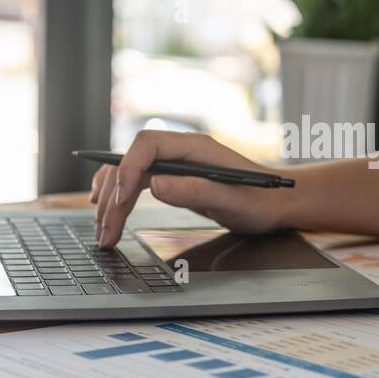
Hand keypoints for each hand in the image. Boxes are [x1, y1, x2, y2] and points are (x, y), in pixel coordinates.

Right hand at [89, 131, 292, 246]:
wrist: (275, 203)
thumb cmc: (260, 201)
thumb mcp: (232, 201)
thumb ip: (196, 191)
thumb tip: (156, 185)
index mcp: (195, 147)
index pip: (147, 145)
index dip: (127, 169)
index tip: (118, 200)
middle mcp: (181, 150)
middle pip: (132, 163)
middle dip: (114, 197)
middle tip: (106, 232)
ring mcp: (175, 163)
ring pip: (130, 173)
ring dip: (112, 200)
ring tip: (103, 231)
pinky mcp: (173, 177)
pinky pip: (137, 180)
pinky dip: (119, 195)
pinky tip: (107, 208)